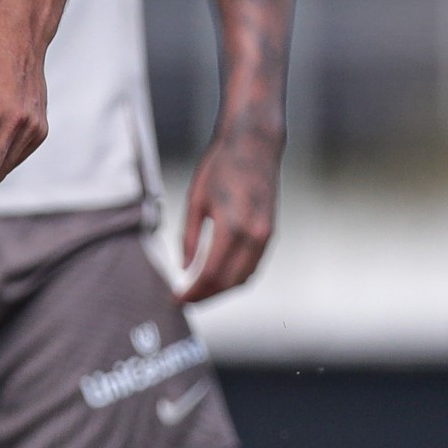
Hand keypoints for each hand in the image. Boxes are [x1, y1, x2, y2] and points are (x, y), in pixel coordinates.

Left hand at [176, 116, 279, 301]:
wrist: (254, 146)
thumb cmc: (219, 167)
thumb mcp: (195, 200)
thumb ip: (190, 237)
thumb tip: (183, 268)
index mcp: (232, 227)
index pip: (211, 274)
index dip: (193, 292)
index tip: (176, 300)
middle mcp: (254, 236)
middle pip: (230, 282)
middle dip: (207, 296)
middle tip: (184, 301)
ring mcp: (266, 236)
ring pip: (245, 277)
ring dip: (222, 290)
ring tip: (199, 293)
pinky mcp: (271, 233)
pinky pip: (253, 265)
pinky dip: (236, 277)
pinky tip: (218, 277)